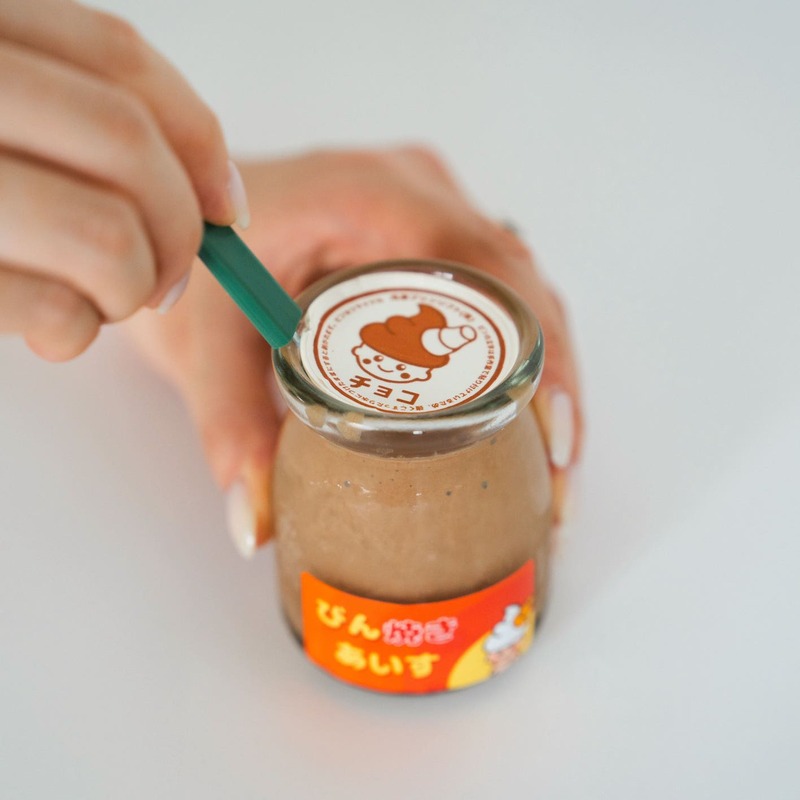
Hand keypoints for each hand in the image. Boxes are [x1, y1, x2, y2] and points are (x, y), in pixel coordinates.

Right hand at [0, 0, 244, 360]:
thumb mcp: (1, 125)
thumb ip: (79, 129)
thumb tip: (218, 198)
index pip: (119, 59)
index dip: (199, 139)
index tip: (226, 204)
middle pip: (128, 147)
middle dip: (179, 229)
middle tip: (166, 274)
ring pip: (107, 236)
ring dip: (131, 288)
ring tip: (99, 298)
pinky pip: (56, 312)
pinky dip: (75, 331)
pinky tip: (48, 325)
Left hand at [126, 147, 582, 554]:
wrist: (188, 210)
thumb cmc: (201, 258)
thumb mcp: (203, 339)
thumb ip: (228, 425)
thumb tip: (255, 526)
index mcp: (372, 196)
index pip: (490, 270)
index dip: (539, 355)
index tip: (552, 438)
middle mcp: (420, 196)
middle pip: (525, 293)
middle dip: (555, 391)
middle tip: (557, 484)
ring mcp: (434, 217)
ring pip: (522, 301)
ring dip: (545, 385)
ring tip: (550, 475)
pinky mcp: (433, 245)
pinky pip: (495, 304)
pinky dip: (514, 368)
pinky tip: (516, 432)